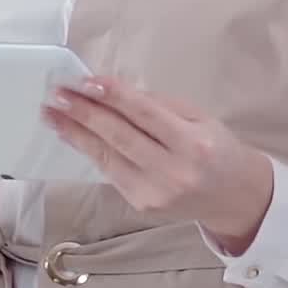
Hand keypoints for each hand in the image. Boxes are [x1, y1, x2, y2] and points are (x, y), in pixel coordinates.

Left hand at [43, 77, 274, 252]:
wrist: (235, 197)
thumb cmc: (219, 150)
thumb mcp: (202, 119)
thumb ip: (162, 107)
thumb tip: (117, 94)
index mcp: (194, 143)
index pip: (146, 115)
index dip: (115, 97)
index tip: (87, 82)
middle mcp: (173, 170)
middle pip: (120, 137)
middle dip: (85, 113)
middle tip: (58, 94)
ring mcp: (154, 192)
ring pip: (107, 157)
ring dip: (76, 133)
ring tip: (53, 114)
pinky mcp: (141, 206)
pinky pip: (111, 172)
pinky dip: (91, 152)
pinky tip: (75, 136)